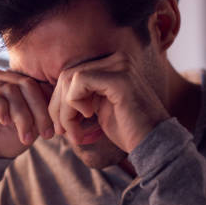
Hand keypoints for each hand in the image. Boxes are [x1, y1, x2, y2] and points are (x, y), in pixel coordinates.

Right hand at [0, 67, 54, 157]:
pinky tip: (5, 122)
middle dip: (39, 110)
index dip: (48, 104)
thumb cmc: (7, 139)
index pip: (37, 83)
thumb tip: (61, 104)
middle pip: (26, 84)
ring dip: (21, 114)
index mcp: (14, 81)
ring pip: (8, 89)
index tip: (56, 129)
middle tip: (46, 133)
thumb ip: (43, 111)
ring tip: (26, 136)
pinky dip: (0, 106)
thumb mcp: (32, 126)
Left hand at [48, 52, 169, 151]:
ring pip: (69, 79)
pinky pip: (79, 82)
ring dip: (65, 111)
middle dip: (57, 106)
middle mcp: (116, 59)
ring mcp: (120, 65)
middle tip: (62, 131)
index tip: (62, 126)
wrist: (155, 146)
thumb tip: (51, 98)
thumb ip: (78, 97)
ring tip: (74, 132)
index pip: (70, 74)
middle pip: (66, 75)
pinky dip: (74, 105)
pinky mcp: (119, 77)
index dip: (59, 101)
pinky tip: (88, 119)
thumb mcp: (96, 109)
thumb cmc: (127, 131)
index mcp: (111, 64)